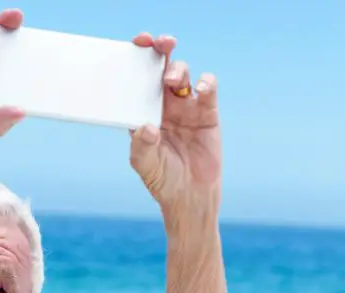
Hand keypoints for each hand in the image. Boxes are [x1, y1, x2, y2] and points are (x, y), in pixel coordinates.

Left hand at [129, 34, 221, 219]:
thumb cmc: (163, 181)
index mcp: (142, 112)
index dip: (136, 59)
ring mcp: (185, 107)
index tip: (136, 45)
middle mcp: (163, 106)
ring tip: (171, 81)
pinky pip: (208, 90)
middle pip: (160, 69)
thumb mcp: (146, 166)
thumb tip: (146, 127)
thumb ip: (142, 147)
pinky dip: (206, 83)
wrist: (190, 196)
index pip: (136, 80)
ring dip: (177, 70)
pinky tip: (202, 87)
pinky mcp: (207, 113)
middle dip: (159, 51)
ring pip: (182, 75)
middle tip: (157, 43)